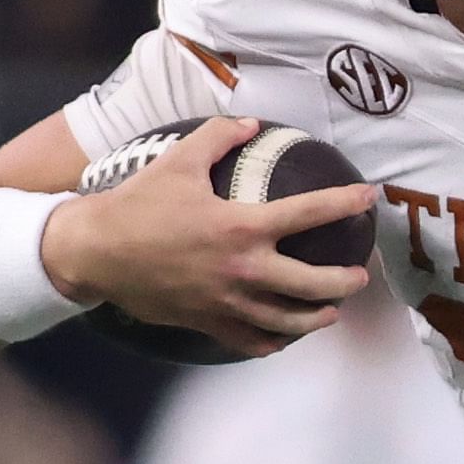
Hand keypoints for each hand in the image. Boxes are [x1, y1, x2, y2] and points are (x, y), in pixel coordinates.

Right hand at [44, 117, 373, 355]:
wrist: (94, 252)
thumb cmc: (137, 204)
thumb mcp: (178, 160)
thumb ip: (219, 136)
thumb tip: (251, 122)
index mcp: (241, 226)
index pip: (309, 214)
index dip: (344, 203)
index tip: (369, 197)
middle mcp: (242, 269)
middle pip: (314, 284)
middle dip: (345, 281)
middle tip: (358, 275)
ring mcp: (227, 302)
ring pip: (289, 321)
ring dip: (317, 317)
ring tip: (332, 311)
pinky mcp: (209, 323)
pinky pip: (252, 341)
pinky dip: (273, 341)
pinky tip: (284, 335)